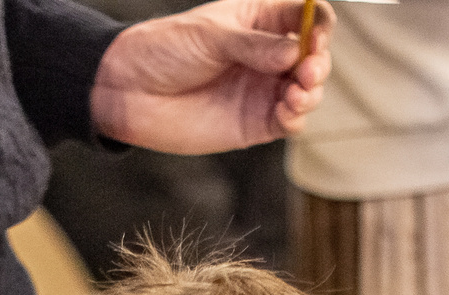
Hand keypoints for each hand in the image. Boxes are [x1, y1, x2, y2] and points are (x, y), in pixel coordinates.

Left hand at [92, 0, 330, 153]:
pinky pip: (289, 122)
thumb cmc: (163, 50)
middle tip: (307, 69)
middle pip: (314, 56)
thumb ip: (254, 46)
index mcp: (259, 20)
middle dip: (318, 63)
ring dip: (311, 92)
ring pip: (308, 91)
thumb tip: (294, 54)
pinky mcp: (255, 123)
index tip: (315, 36)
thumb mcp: (211, 36)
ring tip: (297, 92)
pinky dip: (296, 118)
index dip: (317, 24)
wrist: (129, 90)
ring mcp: (263, 89)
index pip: (304, 17)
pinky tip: (287, 111)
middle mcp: (267, 55)